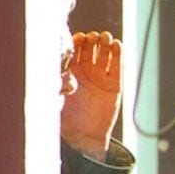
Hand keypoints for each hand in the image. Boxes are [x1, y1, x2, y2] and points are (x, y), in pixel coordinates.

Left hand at [58, 31, 122, 155]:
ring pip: (105, 54)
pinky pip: (118, 67)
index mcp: (70, 72)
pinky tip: (117, 46)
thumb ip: (56, 85)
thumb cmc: (67, 119)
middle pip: (90, 48)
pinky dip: (119, 55)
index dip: (76, 42)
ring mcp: (101, 76)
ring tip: (106, 38)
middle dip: (92, 40)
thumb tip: (56, 73)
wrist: (85, 136)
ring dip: (106, 43)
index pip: (74, 51)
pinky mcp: (115, 84)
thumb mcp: (56, 100)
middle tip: (93, 37)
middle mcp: (86, 71)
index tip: (77, 38)